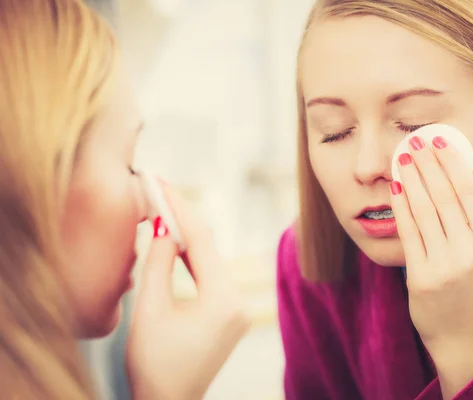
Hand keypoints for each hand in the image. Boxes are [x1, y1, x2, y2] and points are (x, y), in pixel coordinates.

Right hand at [126, 183, 250, 399]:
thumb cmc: (152, 363)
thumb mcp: (148, 308)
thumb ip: (157, 262)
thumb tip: (165, 226)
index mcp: (222, 299)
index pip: (201, 241)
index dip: (179, 208)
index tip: (161, 183)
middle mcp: (237, 301)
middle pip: (209, 248)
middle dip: (183, 219)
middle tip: (159, 191)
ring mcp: (236, 308)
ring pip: (210, 260)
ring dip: (187, 238)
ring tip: (162, 211)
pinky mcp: (229, 314)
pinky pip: (211, 276)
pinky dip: (192, 260)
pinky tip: (176, 244)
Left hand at [390, 135, 472, 395]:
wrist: (460, 334)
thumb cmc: (469, 287)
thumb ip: (472, 220)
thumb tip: (452, 174)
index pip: (469, 193)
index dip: (451, 164)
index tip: (438, 141)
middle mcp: (472, 252)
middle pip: (445, 197)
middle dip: (428, 165)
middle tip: (414, 140)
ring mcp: (448, 266)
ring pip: (425, 211)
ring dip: (411, 180)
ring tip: (402, 158)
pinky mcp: (423, 278)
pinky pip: (410, 233)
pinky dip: (401, 207)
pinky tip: (395, 188)